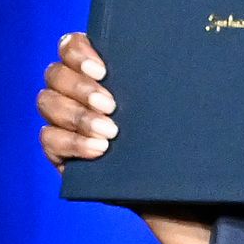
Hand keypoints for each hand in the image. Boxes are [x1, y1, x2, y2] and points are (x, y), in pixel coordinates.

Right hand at [38, 29, 211, 243]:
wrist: (187, 197)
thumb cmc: (189, 147)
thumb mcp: (184, 112)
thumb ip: (176, 81)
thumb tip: (196, 53)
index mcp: (103, 72)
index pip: (72, 45)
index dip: (79, 51)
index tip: (104, 69)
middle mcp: (79, 93)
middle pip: (55, 73)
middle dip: (79, 87)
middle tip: (112, 106)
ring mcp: (68, 123)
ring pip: (47, 103)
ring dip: (77, 116)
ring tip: (110, 133)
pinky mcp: (64, 155)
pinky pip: (49, 141)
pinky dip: (70, 144)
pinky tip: (98, 151)